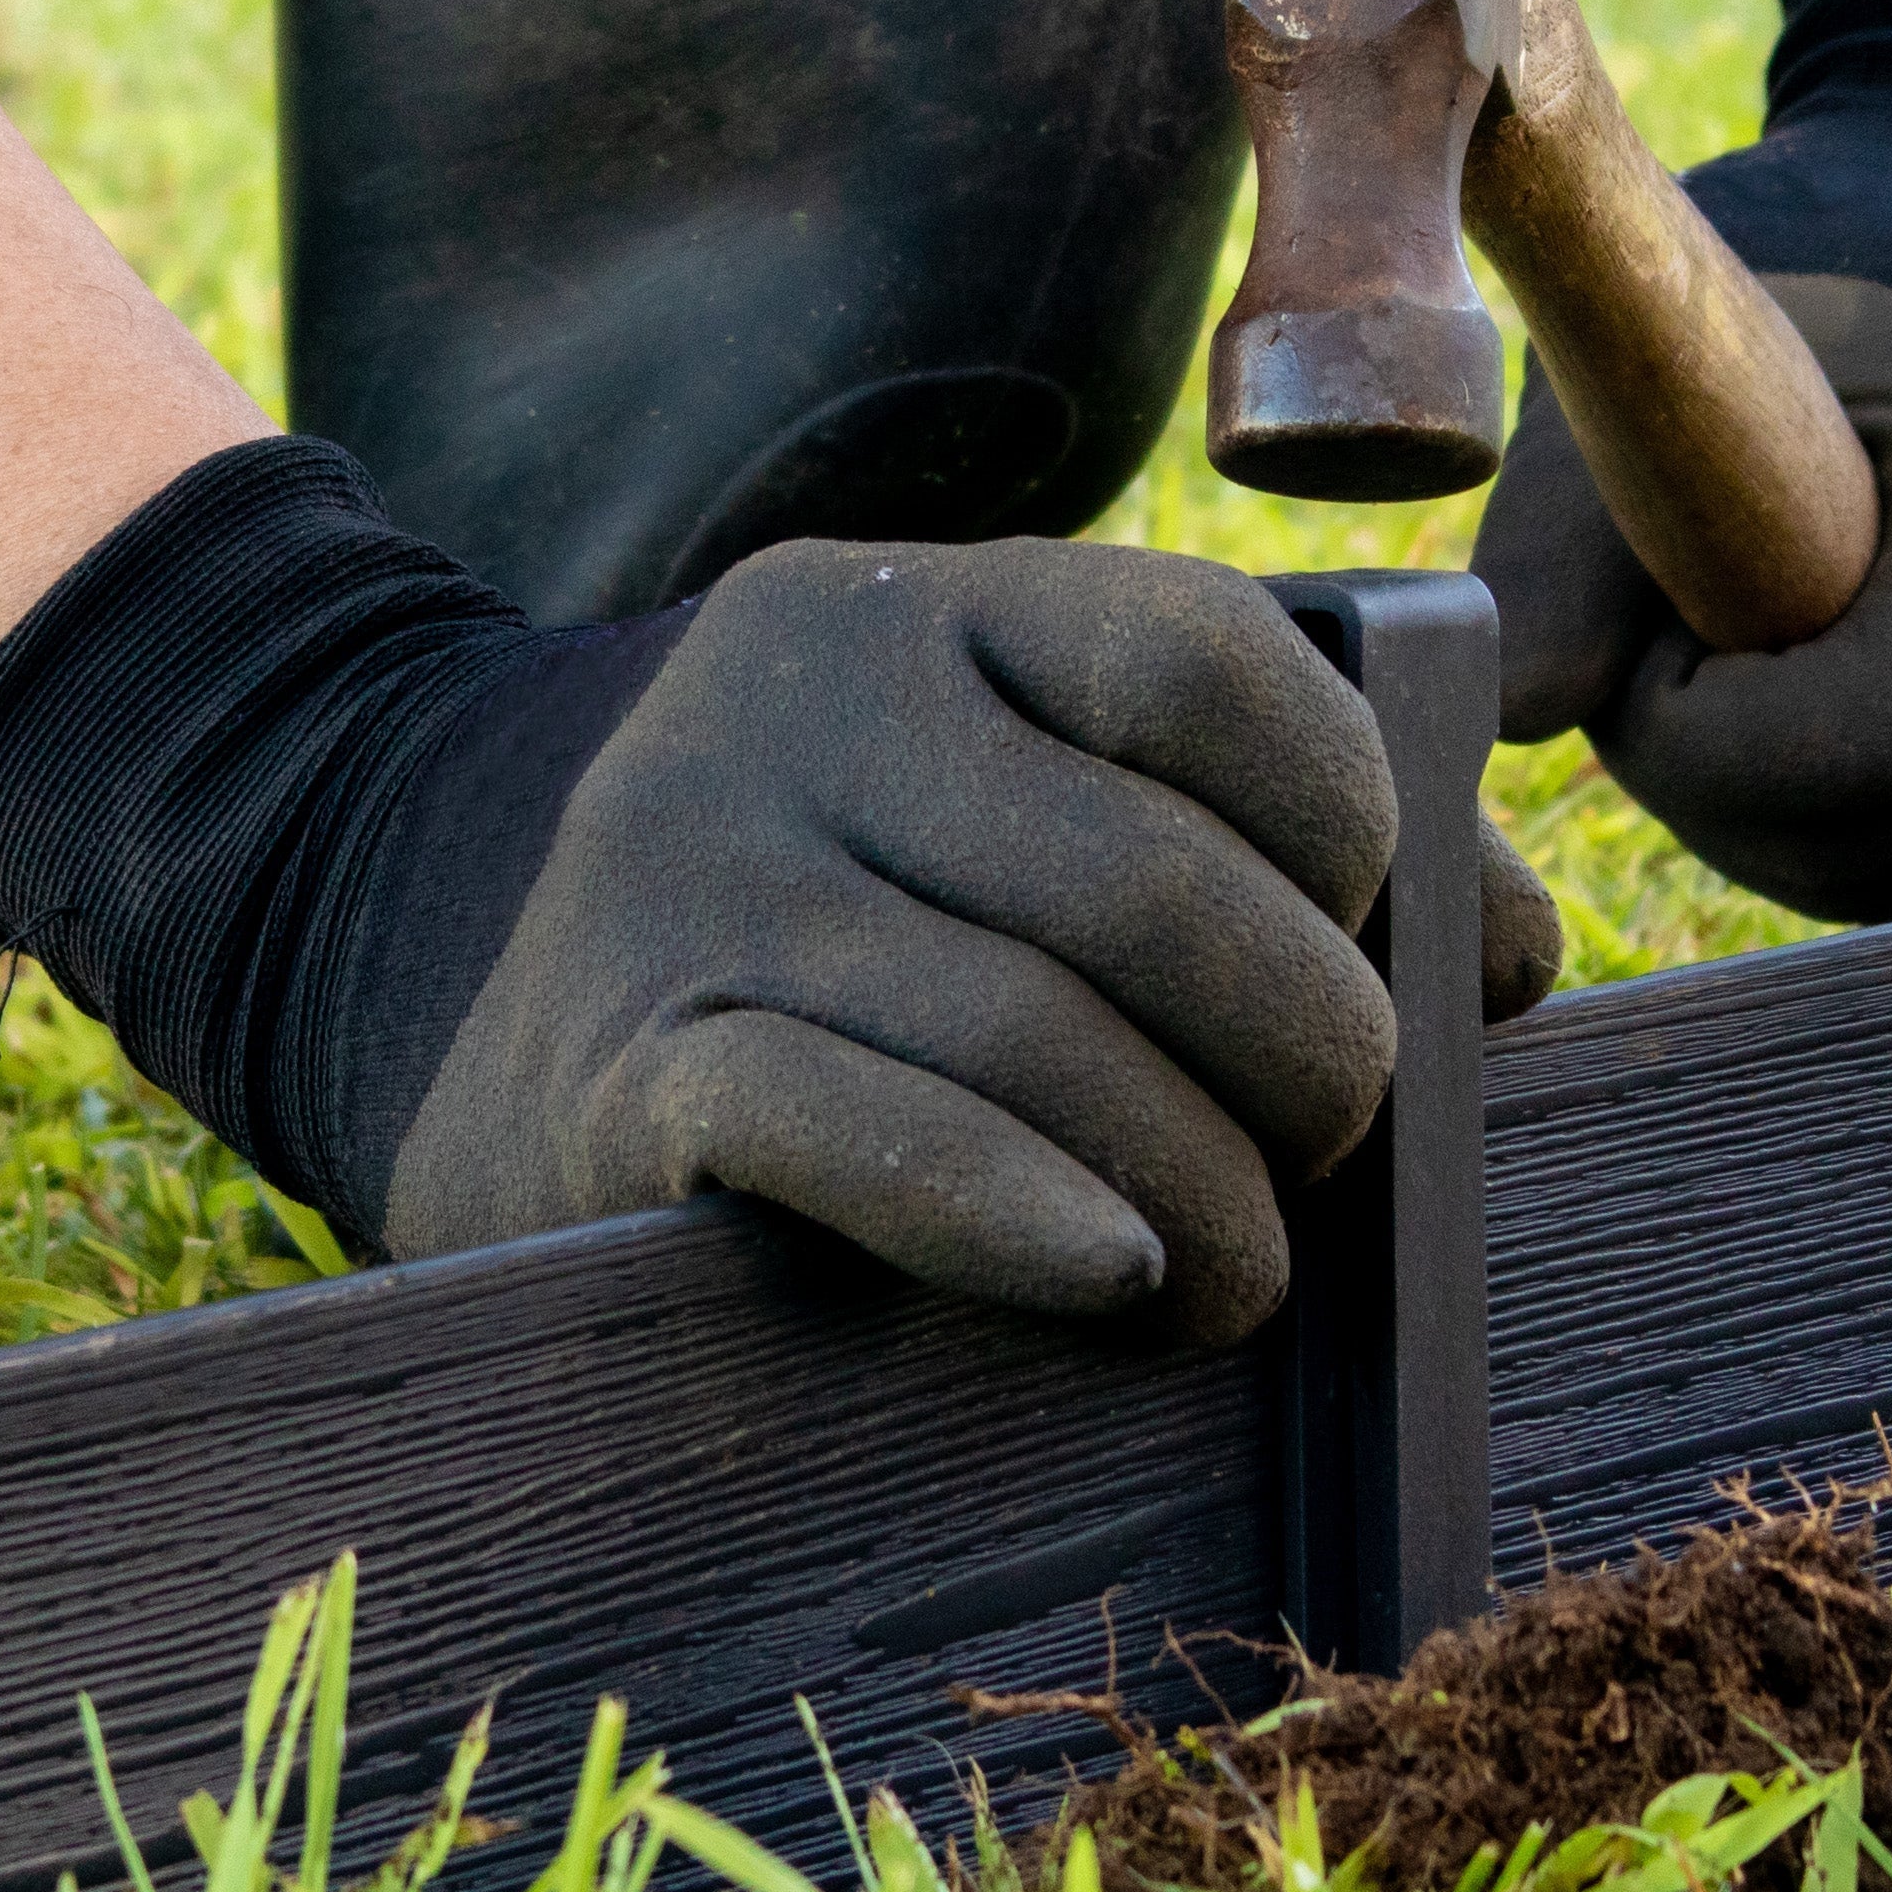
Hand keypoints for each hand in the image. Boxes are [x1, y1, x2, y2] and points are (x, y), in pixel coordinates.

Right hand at [390, 540, 1395, 1343]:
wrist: (385, 912)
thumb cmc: (796, 886)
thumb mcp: (969, 776)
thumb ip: (1206, 820)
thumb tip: (1506, 959)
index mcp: (932, 612)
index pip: (1212, 664)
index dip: (1371, 828)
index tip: (1429, 965)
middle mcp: (808, 710)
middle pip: (1153, 885)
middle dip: (1310, 1057)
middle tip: (1337, 1162)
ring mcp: (703, 883)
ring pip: (1034, 1035)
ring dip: (1201, 1190)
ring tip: (1242, 1279)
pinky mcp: (629, 1067)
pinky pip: (860, 1131)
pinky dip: (1017, 1216)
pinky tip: (1112, 1273)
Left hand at [1477, 284, 1891, 918]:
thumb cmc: (1791, 356)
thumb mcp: (1656, 408)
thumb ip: (1565, 558)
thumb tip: (1509, 714)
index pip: (1844, 747)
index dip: (1691, 730)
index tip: (1648, 634)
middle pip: (1856, 835)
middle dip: (1719, 774)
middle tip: (1688, 644)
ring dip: (1777, 809)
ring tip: (1768, 659)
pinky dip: (1854, 823)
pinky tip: (1841, 704)